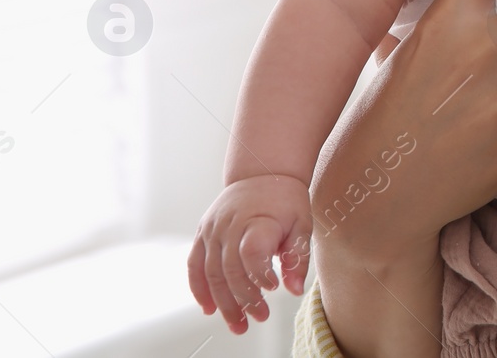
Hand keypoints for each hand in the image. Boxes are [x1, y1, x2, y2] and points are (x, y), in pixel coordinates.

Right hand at [188, 174, 311, 332]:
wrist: (262, 172)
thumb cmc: (285, 199)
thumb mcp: (302, 223)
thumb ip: (298, 257)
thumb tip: (293, 290)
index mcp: (256, 219)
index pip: (251, 252)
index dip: (259, 274)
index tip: (273, 288)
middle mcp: (229, 224)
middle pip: (230, 269)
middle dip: (244, 299)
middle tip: (259, 317)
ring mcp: (212, 229)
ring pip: (211, 273)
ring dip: (223, 302)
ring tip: (237, 324)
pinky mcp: (202, 233)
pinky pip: (194, 265)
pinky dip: (199, 289)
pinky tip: (208, 308)